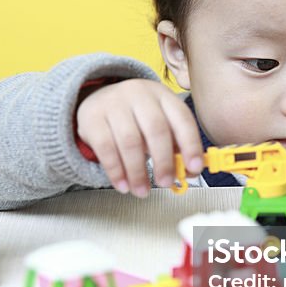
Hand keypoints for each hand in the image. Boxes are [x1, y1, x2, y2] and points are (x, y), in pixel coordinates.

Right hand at [76, 79, 203, 196]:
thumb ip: (175, 146)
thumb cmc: (136, 118)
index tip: (194, 169)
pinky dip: (116, 171)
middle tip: (166, 183)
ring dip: (138, 172)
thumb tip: (189, 172)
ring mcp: (114, 104)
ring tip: (142, 191)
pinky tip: (123, 186)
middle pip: (155, 129)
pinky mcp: (92, 118)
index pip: (182, 119)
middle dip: (164, 161)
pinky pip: (106, 148)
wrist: (98, 100)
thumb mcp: (159, 122)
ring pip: (130, 141)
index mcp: (163, 96)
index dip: (190, 145)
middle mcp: (139, 95)